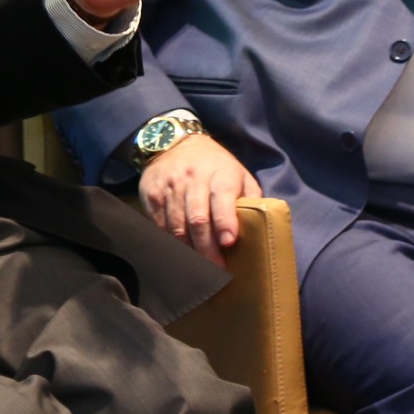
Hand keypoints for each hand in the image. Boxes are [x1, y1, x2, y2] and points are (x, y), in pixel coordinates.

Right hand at [138, 135, 261, 266]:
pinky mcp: (152, 194)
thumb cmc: (215, 166)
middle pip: (198, 218)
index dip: (225, 221)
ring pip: (177, 226)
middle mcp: (193, 178)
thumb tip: (261, 228)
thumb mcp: (239, 173)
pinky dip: (171, 243)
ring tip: (200, 268)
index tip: (229, 242)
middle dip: (207, 248)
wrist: (175, 143)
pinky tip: (180, 253)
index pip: (222, 197)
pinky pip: (160, 225)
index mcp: (220, 173)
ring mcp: (170, 186)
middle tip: (216, 270)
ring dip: (189, 251)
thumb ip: (250, 198)